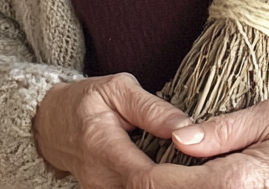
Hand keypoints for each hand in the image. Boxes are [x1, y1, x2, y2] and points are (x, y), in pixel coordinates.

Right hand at [32, 72, 193, 187]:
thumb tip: (184, 126)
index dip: (179, 178)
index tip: (208, 168)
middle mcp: (103, 182)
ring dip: (176, 186)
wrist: (52, 125)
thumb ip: (151, 108)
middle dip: (185, 186)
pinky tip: (184, 178)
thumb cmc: (85, 101)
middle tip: (217, 175)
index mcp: (104, 149)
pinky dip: (165, 186)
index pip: (146, 177)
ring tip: (206, 177)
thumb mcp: (117, 89)